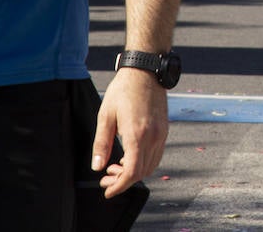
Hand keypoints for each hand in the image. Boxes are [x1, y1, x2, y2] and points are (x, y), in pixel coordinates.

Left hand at [93, 68, 168, 197]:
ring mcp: (162, 133)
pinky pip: (156, 154)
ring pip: (151, 164)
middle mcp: (154, 136)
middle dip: (124, 180)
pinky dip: (143, 161)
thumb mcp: (105, 116)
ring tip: (116, 167)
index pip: (132, 172)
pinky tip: (129, 156)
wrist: (145, 72)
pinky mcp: (164, 129)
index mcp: (138, 135)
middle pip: (142, 172)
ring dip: (134, 172)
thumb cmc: (123, 91)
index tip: (108, 191)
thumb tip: (97, 167)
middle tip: (106, 178)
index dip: (120, 186)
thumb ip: (101, 144)